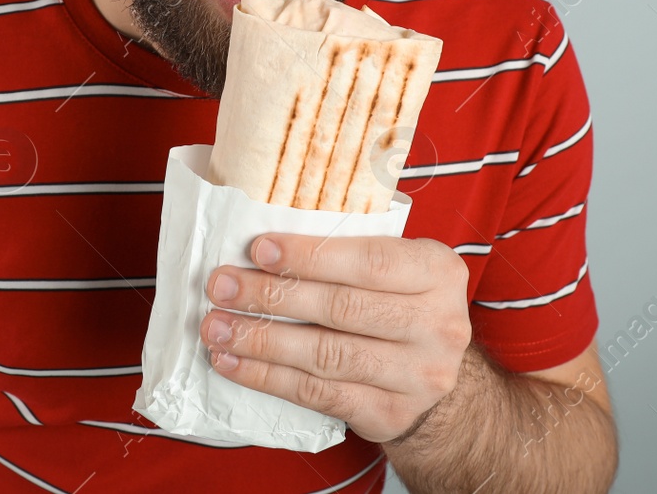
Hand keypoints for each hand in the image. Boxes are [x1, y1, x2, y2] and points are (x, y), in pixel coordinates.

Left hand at [199, 232, 472, 443]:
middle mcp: (437, 325)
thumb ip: (354, 247)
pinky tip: (233, 363)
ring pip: (325, 356)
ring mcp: (417, 375)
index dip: (309, 255)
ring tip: (216, 328)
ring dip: (261, 341)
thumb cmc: (404, 305)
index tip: (258, 249)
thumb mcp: (402, 265)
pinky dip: (268, 378)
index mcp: (438, 273)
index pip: (369, 261)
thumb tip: (269, 240)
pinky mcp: (390, 414)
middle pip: (342, 309)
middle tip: (222, 286)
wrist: (440, 379)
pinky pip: (318, 394)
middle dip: (272, 297)